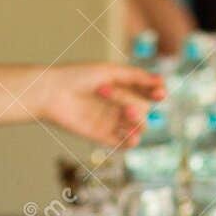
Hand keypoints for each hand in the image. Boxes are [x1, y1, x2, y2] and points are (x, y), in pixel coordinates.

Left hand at [39, 63, 164, 149]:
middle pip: (143, 110)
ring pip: (139, 128)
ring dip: (137, 121)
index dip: (157, 94)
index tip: (161, 93)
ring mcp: (113, 122)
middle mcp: (119, 106)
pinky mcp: (105, 137)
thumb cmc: (77, 77)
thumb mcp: (109, 72)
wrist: (52, 93)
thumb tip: (163, 82)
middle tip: (110, 93)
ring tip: (126, 113)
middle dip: (134, 103)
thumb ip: (136, 77)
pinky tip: (130, 136)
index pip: (149, 94)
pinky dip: (132, 141)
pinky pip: (126, 144)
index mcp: (122, 88)